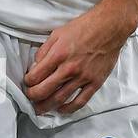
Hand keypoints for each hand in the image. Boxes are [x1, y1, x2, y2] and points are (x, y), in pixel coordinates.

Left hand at [24, 1, 133, 115]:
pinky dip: (68, 109)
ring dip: (46, 106)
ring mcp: (83, 77)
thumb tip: (35, 65)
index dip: (27, 82)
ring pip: (59, 99)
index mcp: (58, 54)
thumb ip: (44, 50)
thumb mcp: (57, 33)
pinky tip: (61, 109)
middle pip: (44, 91)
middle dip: (33, 97)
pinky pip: (80, 101)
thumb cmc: (84, 28)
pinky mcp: (95, 83)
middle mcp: (69, 68)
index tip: (27, 82)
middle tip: (30, 98)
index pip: (35, 76)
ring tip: (39, 109)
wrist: (109, 28)